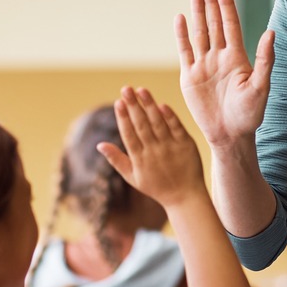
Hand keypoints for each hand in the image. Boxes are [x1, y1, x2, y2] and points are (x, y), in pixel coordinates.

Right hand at [96, 87, 205, 209]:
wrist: (185, 197)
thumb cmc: (156, 187)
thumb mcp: (132, 177)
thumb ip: (116, 159)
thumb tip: (99, 145)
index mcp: (140, 159)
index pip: (129, 135)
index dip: (123, 118)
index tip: (118, 102)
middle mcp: (154, 152)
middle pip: (142, 125)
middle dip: (133, 105)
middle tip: (126, 88)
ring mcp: (171, 148)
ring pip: (158, 123)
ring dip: (149, 105)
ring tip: (141, 90)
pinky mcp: (186, 145)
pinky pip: (177, 128)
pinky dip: (169, 116)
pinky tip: (161, 104)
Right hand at [175, 0, 273, 148]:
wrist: (230, 136)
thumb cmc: (250, 115)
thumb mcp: (261, 87)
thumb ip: (265, 60)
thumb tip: (271, 33)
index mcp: (237, 58)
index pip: (230, 24)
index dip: (226, 4)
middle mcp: (220, 57)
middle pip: (214, 23)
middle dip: (210, 1)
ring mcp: (204, 66)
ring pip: (199, 33)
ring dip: (197, 12)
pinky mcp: (190, 77)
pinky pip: (185, 51)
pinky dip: (182, 35)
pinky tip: (180, 18)